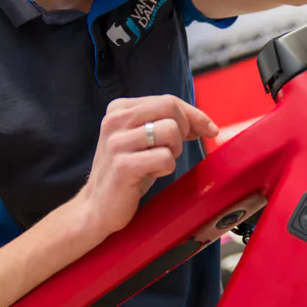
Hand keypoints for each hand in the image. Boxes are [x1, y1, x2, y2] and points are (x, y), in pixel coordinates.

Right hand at [75, 95, 217, 239]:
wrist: (98, 206)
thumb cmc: (128, 171)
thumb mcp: (143, 139)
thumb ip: (166, 122)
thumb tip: (205, 124)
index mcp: (119, 109)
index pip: (167, 100)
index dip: (193, 114)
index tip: (209, 129)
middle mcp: (115, 120)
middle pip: (170, 109)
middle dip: (184, 130)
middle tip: (174, 150)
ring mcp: (117, 143)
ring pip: (170, 131)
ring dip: (174, 151)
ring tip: (159, 162)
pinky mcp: (123, 166)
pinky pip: (165, 158)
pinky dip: (166, 168)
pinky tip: (151, 174)